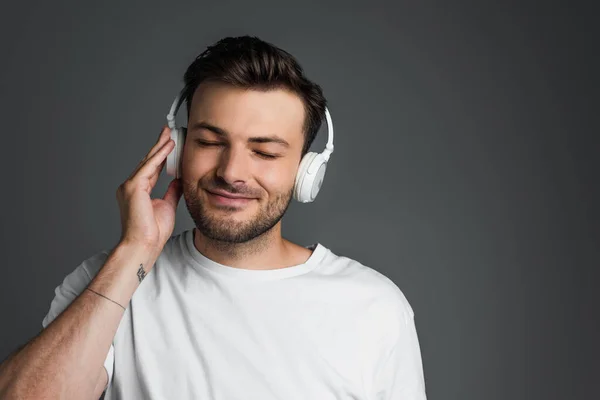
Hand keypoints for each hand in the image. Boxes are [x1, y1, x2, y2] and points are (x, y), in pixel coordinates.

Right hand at [116, 125, 182, 252]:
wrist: (144, 245)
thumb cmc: (153, 232)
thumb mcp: (168, 205)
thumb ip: (172, 191)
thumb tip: (179, 180)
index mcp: (137, 191)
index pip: (152, 168)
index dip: (161, 156)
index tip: (170, 144)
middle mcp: (130, 186)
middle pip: (148, 161)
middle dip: (159, 145)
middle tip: (168, 130)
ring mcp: (129, 186)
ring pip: (148, 161)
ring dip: (160, 146)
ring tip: (170, 133)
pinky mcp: (133, 187)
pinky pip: (149, 167)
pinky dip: (159, 156)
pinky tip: (168, 146)